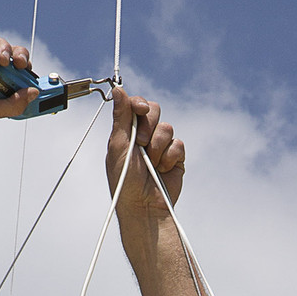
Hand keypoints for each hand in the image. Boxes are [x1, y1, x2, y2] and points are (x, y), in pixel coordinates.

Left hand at [106, 88, 184, 232]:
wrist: (144, 206)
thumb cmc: (124, 180)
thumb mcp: (119, 146)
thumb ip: (120, 117)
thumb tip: (118, 89)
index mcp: (127, 131)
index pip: (137, 105)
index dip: (140, 104)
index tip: (140, 111)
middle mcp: (144, 135)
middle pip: (155, 110)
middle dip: (148, 127)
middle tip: (141, 145)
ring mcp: (161, 146)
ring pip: (167, 128)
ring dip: (157, 146)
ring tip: (151, 164)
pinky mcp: (176, 157)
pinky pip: (178, 144)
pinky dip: (170, 157)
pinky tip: (163, 169)